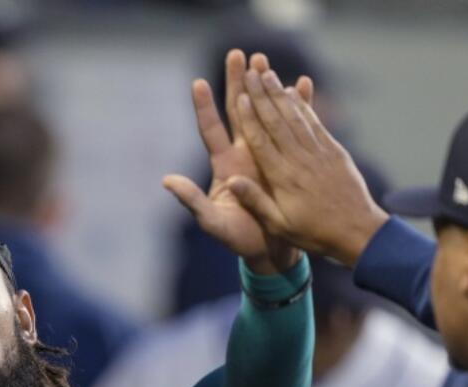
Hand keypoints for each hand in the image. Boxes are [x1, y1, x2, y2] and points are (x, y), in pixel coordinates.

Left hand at [163, 50, 308, 273]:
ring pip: (264, 112)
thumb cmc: (237, 239)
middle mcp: (244, 153)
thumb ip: (192, 201)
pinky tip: (301, 85)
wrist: (270, 250)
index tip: (198, 83)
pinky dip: (298, 106)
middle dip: (237, 83)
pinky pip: (294, 126)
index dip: (205, 108)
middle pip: (238, 111)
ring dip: (265, 87)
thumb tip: (166, 181)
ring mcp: (267, 153)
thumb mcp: (212, 222)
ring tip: (264, 60)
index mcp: (225, 165)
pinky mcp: (288, 157)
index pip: (212, 130)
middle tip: (238, 54)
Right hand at [228, 68, 388, 267]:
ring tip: (267, 71)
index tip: (239, 96)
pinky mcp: (334, 151)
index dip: (249, 117)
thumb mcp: (279, 225)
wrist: (358, 232)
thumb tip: (232, 182)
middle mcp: (299, 160)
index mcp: (283, 178)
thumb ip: (256, 201)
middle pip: (276, 122)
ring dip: (278, 93)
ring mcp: (318, 153)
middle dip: (261, 95)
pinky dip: (303, 105)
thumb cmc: (313, 233)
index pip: (261, 142)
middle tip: (250, 71)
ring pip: (294, 117)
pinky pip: (314, 123)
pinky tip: (294, 91)